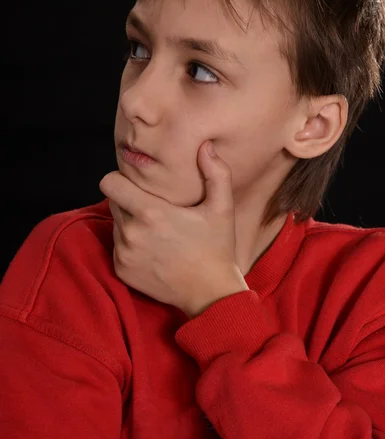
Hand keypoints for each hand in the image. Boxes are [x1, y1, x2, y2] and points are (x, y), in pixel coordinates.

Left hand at [99, 140, 248, 317]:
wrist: (210, 293)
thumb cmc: (217, 248)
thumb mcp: (222, 208)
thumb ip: (215, 173)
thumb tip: (205, 146)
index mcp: (151, 213)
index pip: (110, 183)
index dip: (119, 179)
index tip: (135, 183)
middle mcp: (131, 233)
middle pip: (113, 202)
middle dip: (129, 201)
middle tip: (154, 208)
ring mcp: (124, 254)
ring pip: (116, 224)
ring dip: (130, 223)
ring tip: (157, 231)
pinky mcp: (121, 270)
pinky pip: (117, 246)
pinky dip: (130, 245)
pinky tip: (154, 250)